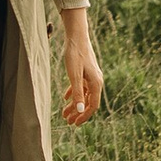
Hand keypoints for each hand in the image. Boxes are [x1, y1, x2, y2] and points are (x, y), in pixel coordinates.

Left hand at [59, 9, 103, 125]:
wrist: (77, 37)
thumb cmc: (75, 54)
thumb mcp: (74, 75)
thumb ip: (77, 93)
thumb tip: (79, 111)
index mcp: (96, 84)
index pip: (92, 106)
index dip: (84, 116)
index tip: (74, 124)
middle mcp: (96, 81)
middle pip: (88, 102)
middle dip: (78, 113)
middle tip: (68, 122)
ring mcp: (91, 77)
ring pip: (84, 95)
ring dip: (74, 105)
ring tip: (64, 113)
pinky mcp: (85, 72)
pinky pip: (81, 87)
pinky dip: (74, 94)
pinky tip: (65, 98)